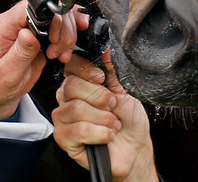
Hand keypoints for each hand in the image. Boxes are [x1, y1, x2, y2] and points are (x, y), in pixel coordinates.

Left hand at [0, 0, 88, 120]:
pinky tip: (65, 51)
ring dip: (66, 36)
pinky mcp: (36, 37)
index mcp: (4, 26)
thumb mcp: (5, 75)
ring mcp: (27, 28)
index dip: (50, 18)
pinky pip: (57, 29)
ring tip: (59, 55)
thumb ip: (19, 53)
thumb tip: (30, 33)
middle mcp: (15, 23)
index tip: (53, 39)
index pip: (31, 6)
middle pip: (50, 9)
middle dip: (62, 30)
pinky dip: (66, 38)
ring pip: (58, 17)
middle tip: (57, 51)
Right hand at [53, 53, 156, 181]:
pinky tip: (106, 136)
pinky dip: (99, 133)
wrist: (134, 149)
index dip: (85, 70)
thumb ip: (112, 69)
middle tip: (113, 106)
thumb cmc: (128, 118)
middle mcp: (67, 97)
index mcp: (80, 81)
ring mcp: (63, 118)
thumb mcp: (124, 89)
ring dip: (103, 118)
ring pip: (76, 109)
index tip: (101, 77)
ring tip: (113, 124)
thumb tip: (106, 48)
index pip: (70, 65)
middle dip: (99, 97)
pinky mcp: (64, 139)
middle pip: (71, 86)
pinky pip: (78, 130)